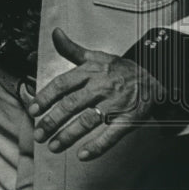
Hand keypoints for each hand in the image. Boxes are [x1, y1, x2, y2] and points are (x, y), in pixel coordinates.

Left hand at [28, 27, 164, 161]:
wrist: (156, 77)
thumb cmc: (120, 69)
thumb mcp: (96, 56)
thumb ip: (72, 49)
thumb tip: (55, 33)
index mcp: (90, 71)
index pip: (62, 84)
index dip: (45, 97)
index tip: (32, 110)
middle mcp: (100, 87)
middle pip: (71, 104)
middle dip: (52, 120)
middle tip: (38, 134)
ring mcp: (115, 103)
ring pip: (88, 120)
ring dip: (68, 135)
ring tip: (53, 146)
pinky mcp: (129, 119)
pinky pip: (112, 134)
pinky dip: (97, 146)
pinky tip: (82, 155)